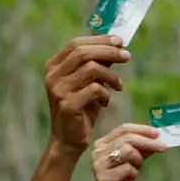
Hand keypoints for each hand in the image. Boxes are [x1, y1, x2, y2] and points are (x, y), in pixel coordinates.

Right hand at [45, 36, 129, 152]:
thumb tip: (116, 45)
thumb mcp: (90, 84)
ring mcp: (58, 90)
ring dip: (111, 75)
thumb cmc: (81, 111)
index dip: (99, 40)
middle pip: (83, 52)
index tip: (120, 41)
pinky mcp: (67, 105)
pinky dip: (105, 94)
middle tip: (126, 56)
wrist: (68, 141)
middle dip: (108, 52)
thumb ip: (98, 65)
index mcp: (54, 66)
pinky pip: (94, 89)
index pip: (77, 44)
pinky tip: (106, 102)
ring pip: (91, 68)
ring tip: (119, 85)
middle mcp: (52, 76)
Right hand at [92, 123, 166, 180]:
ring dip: (137, 161)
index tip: (157, 133)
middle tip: (163, 147)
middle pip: (128, 138)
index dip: (142, 129)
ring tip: (134, 171)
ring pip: (128, 151)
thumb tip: (156, 138)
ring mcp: (99, 164)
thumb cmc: (122, 179)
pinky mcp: (104, 177)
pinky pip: (127, 168)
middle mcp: (98, 151)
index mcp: (103, 143)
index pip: (124, 129)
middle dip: (148, 142)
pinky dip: (133, 175)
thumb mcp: (133, 160)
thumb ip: (141, 148)